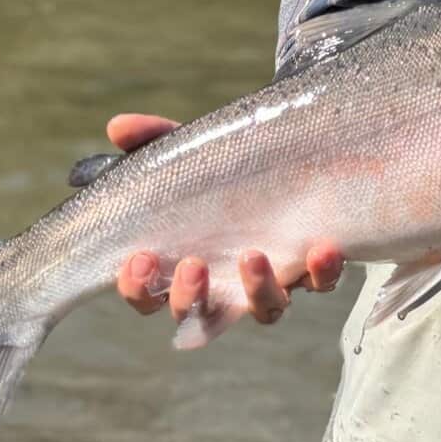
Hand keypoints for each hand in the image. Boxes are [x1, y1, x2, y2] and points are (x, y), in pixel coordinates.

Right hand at [107, 113, 344, 331]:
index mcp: (180, 266)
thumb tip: (119, 127)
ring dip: (257, 290)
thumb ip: (152, 141)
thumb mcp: (186, 152)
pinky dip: (321, 273)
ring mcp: (271, 282)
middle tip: (193, 266)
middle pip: (199, 315)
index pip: (147, 296)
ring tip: (252, 256)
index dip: (139, 288)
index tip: (140, 260)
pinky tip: (320, 249)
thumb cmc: (220, 169)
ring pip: (264, 310)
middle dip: (190, 298)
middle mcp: (225, 285)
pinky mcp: (311, 270)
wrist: (283, 155)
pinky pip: (320, 284)